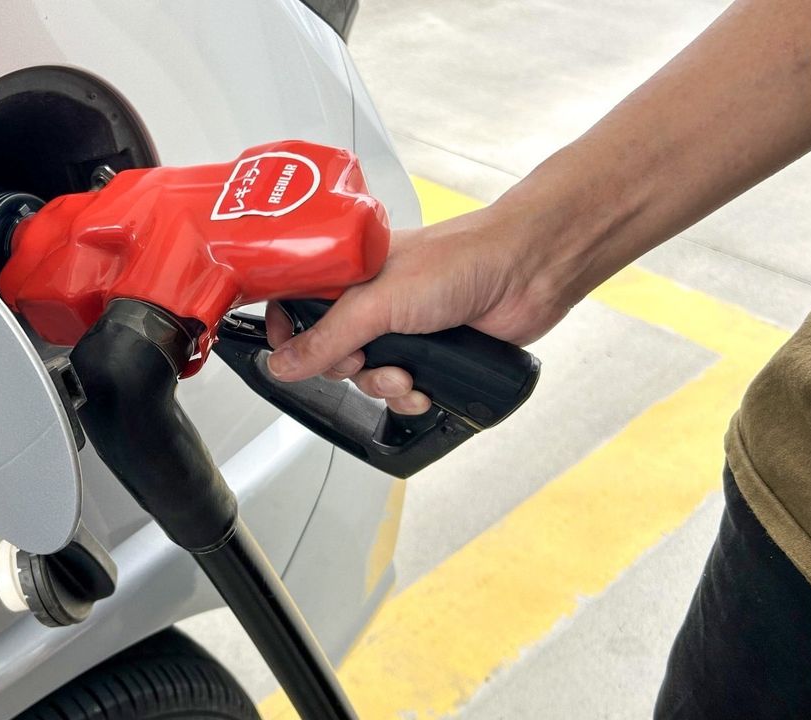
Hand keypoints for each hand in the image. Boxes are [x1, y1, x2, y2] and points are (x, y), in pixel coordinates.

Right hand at [264, 203, 567, 413]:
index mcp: (350, 273)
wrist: (528, 274)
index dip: (286, 331)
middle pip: (329, 352)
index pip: (296, 303)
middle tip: (361, 359)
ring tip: (406, 375)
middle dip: (345, 368)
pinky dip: (409, 397)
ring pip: (365, 376)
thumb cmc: (461, 260)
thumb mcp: (378, 302)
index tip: (287, 352)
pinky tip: (424, 388)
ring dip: (382, 385)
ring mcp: (401, 328)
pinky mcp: (428, 354)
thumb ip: (327, 338)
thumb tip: (283, 363)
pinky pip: (399, 391)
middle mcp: (372, 300)